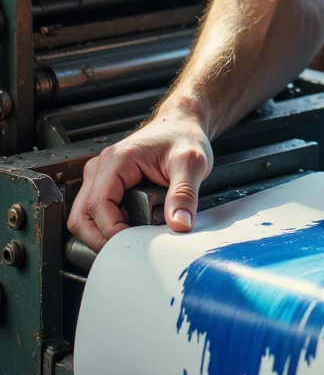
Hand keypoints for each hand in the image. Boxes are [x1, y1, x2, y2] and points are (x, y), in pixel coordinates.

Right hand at [68, 106, 213, 251]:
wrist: (182, 125)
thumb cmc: (183, 137)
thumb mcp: (191, 163)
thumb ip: (185, 194)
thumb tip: (179, 224)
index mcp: (116, 160)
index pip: (98, 206)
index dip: (111, 232)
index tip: (133, 245)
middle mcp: (101, 168)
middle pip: (80, 216)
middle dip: (99, 239)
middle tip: (127, 250)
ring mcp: (100, 176)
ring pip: (83, 217)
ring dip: (101, 234)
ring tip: (130, 239)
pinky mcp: (106, 184)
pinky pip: (94, 213)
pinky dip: (107, 227)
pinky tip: (129, 229)